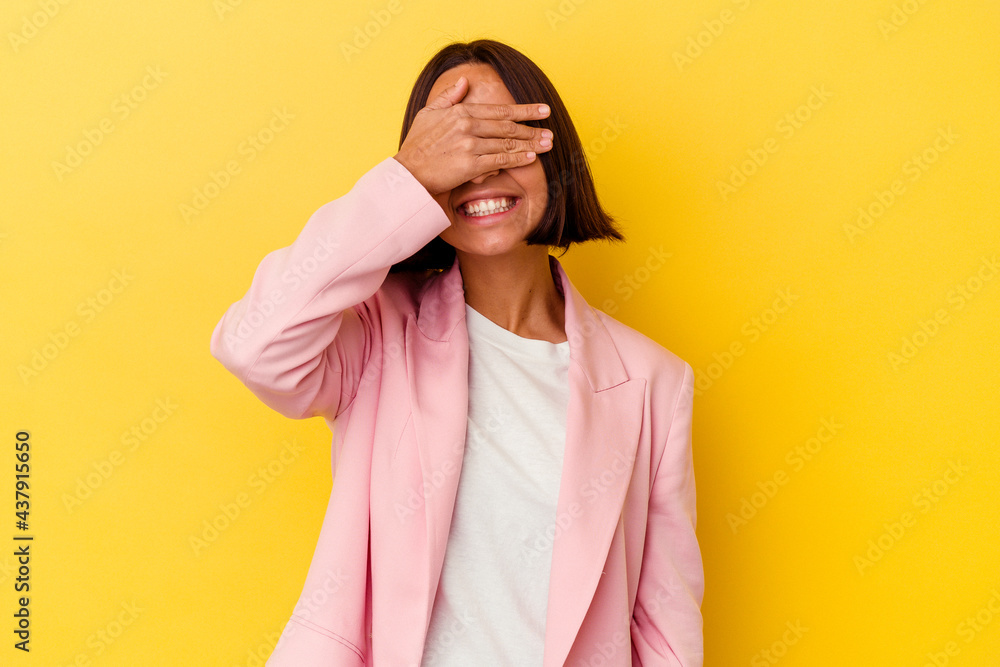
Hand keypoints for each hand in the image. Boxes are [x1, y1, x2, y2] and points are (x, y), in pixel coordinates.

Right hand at [394, 76, 553, 195]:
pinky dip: (517, 159)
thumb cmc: (416, 145)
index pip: (500, 110)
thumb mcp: (428, 113)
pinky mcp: (471, 164)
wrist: (407, 173)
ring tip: (546, 145)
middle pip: (508, 126)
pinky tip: (530, 157)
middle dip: (532, 129)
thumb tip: (463, 81)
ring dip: (530, 144)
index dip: (524, 110)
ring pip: (507, 143)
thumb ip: (448, 97)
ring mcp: (470, 145)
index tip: (542, 110)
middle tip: (549, 132)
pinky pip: (500, 160)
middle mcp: (468, 125)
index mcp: (461, 111)